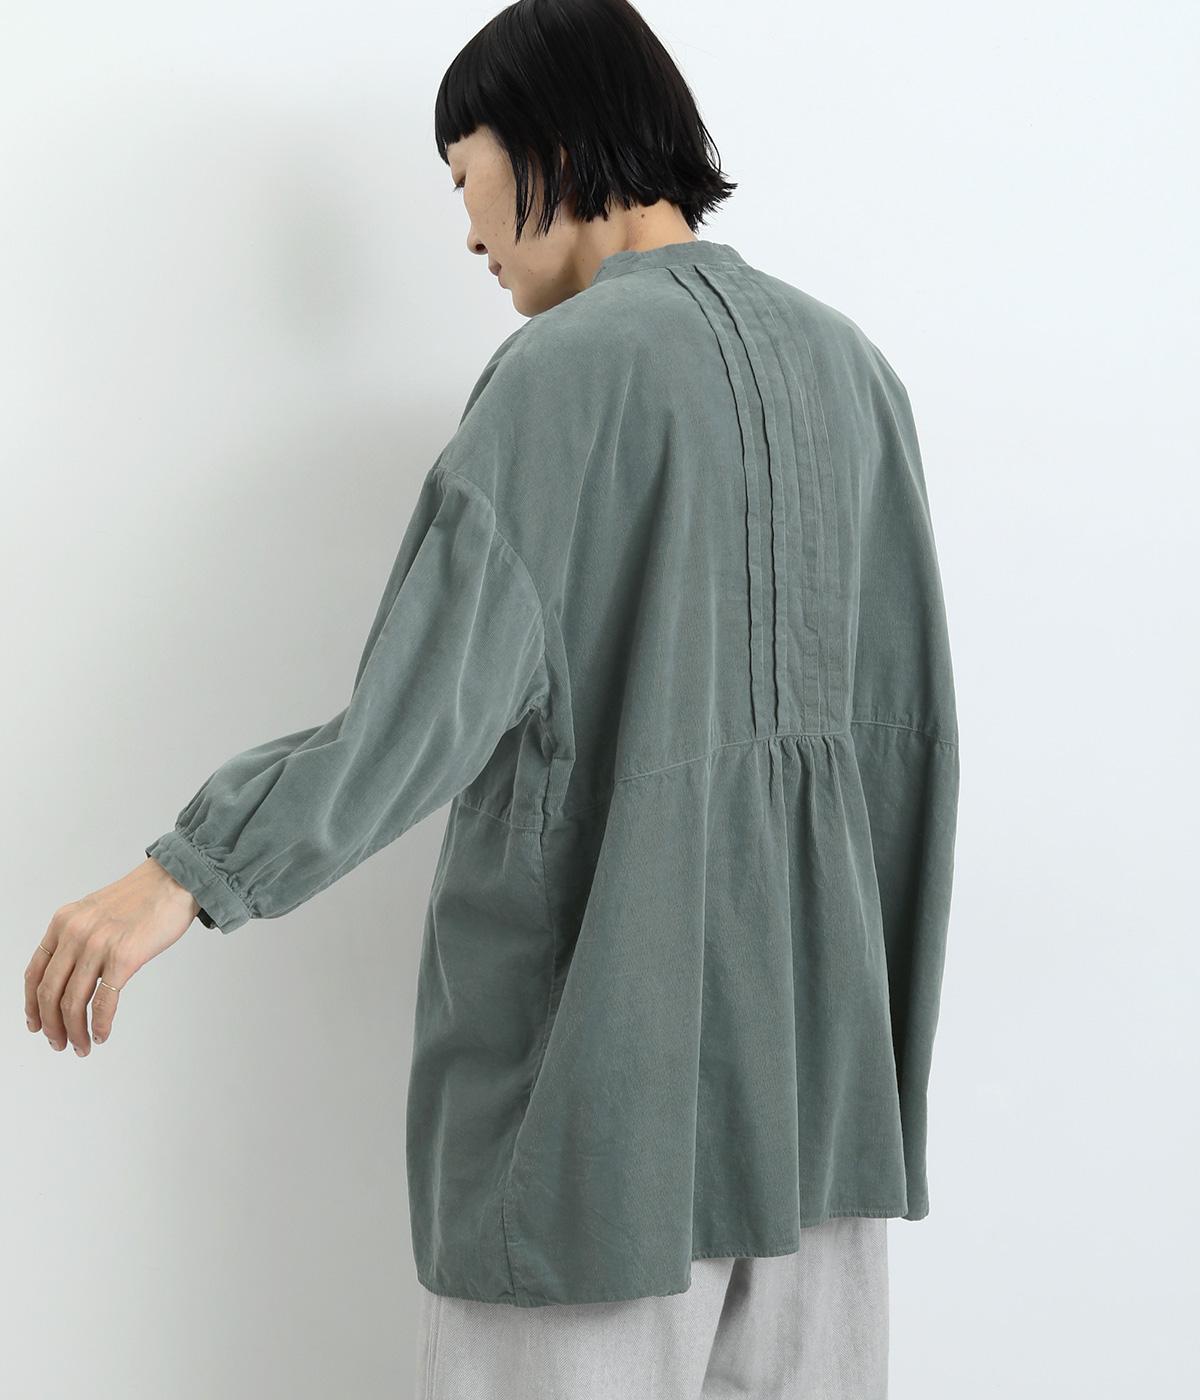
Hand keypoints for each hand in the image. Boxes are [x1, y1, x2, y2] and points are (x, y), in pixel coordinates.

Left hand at [25, 858, 201, 1055]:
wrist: (175, 880)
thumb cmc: (143, 897)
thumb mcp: (94, 912)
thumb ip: (78, 939)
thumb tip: (73, 977)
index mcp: (63, 922)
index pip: (34, 973)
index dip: (31, 1005)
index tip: (36, 1023)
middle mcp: (75, 933)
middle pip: (49, 993)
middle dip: (51, 1026)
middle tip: (59, 1043)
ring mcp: (98, 945)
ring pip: (73, 1002)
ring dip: (74, 1031)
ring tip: (81, 1046)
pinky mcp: (124, 957)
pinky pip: (104, 1002)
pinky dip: (100, 1024)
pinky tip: (102, 1034)